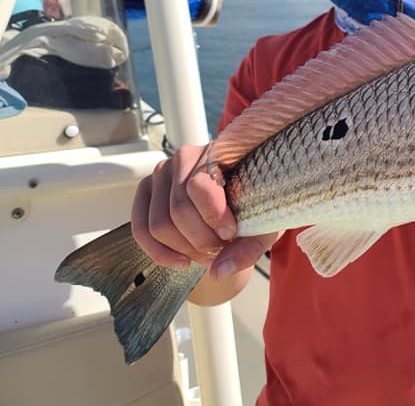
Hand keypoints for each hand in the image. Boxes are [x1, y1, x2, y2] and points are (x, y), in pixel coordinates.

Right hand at [131, 143, 278, 279]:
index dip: (213, 216)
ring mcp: (161, 173)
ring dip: (185, 249)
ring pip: (159, 224)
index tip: (231, 234)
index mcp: (217, 152)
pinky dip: (161, 253)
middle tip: (221, 249)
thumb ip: (249, 247)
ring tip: (209, 254)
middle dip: (201, 240)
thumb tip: (219, 272)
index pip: (200, 187)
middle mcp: (184, 157)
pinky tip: (184, 262)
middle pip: (178, 210)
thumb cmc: (255, 204)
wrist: (241, 197)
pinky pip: (141, 229)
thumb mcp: (263, 223)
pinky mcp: (147, 191)